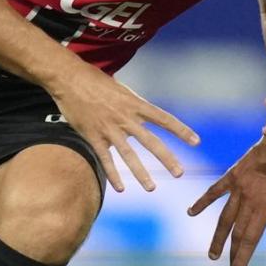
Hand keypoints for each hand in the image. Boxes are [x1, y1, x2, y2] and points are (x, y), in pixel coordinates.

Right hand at [47, 58, 198, 191]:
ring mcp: (109, 128)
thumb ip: (132, 104)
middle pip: (151, 141)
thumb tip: (141, 114)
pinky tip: (121, 188)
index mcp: (135, 104)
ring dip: (141, 173)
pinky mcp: (93, 136)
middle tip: (179, 173)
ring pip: (129, 154)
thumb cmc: (95, 81)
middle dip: (167, 158)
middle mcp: (125, 118)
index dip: (181, 130)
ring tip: (152, 187)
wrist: (69, 78)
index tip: (196, 141)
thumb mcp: (121, 89)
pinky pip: (105, 159)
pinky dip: (113, 174)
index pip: (164, 119)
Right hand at [186, 140, 265, 265]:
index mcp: (264, 208)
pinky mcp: (232, 175)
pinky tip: (191, 212)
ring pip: (223, 217)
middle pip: (236, 232)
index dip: (242, 257)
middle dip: (231, 252)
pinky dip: (202, 202)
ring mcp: (238, 187)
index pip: (250, 239)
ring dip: (217, 237)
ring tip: (212, 254)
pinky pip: (214, 191)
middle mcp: (248, 200)